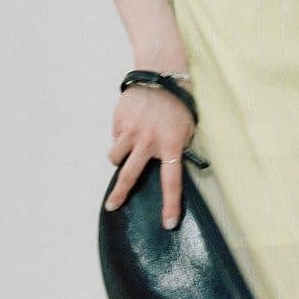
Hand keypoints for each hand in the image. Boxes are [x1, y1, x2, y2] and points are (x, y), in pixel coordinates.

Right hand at [103, 85, 194, 228]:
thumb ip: (175, 149)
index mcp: (170, 145)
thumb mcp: (186, 129)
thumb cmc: (177, 104)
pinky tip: (130, 125)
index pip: (171, 182)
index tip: (168, 224)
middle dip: (119, 194)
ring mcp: (131, 131)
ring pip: (115, 156)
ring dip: (118, 159)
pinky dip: (120, 137)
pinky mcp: (119, 120)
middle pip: (129, 175)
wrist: (160, 74)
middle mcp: (148, 141)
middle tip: (112, 206)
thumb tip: (165, 166)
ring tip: (124, 153)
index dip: (170, 205)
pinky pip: (115, 137)